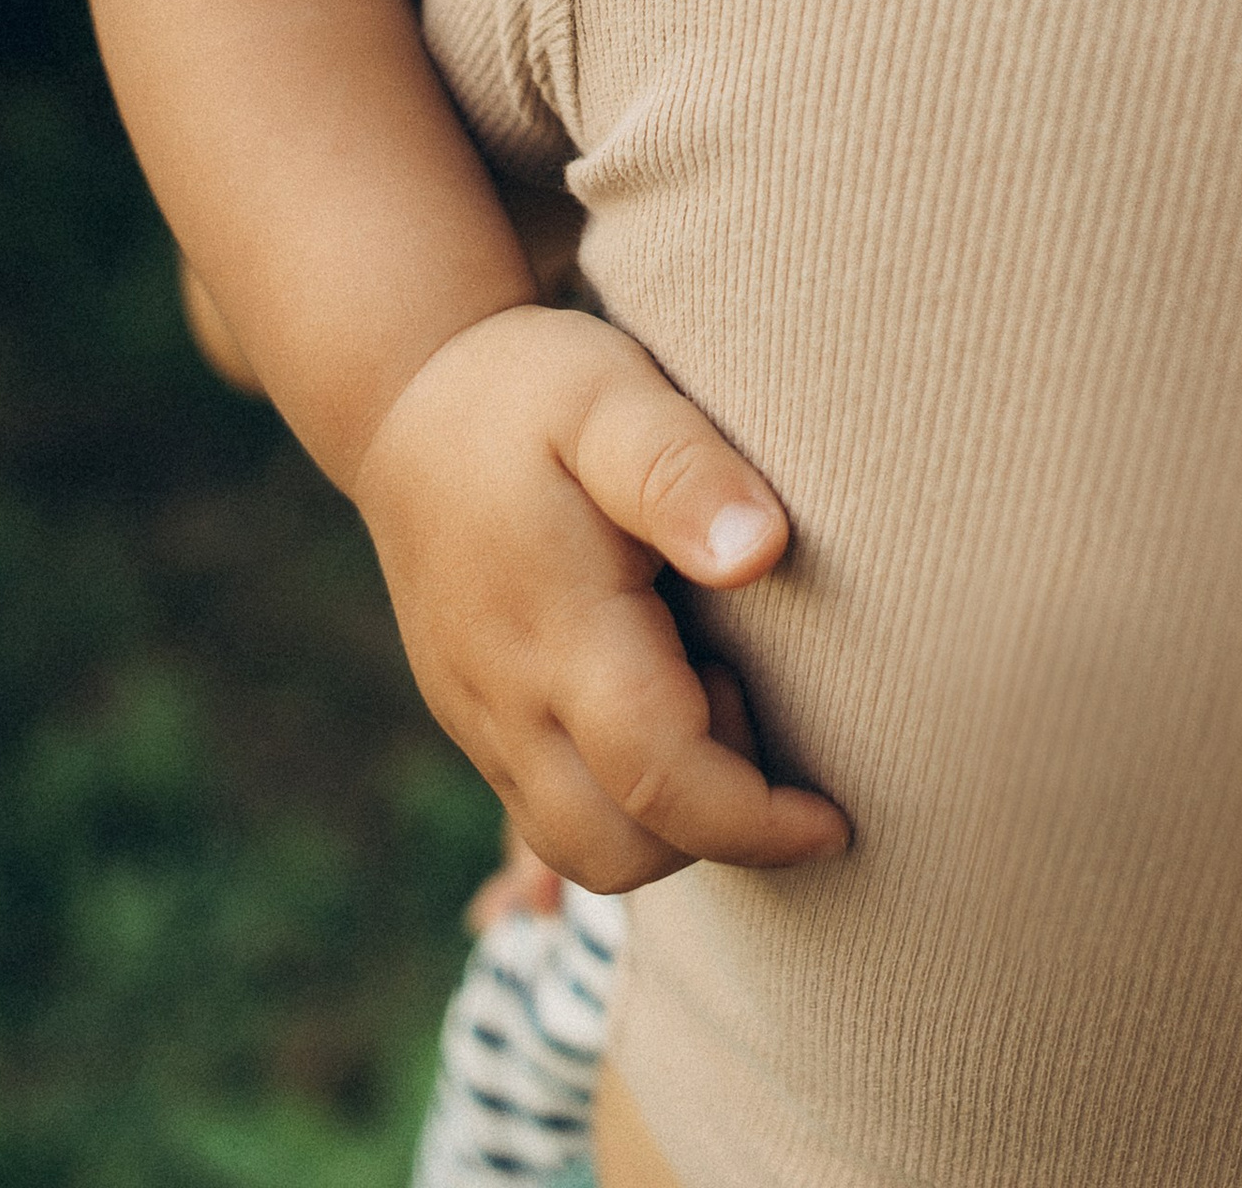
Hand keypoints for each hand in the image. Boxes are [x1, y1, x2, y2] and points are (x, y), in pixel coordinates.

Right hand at [351, 305, 851, 891]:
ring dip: (666, 818)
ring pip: (574, 846)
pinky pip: (546, 813)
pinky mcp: (473, 722)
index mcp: (556, 630)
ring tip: (702, 686)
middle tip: (749, 698)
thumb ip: (683, 471)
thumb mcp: (613, 396)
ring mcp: (479, 721)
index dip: (757, 821)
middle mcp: (506, 700)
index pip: (660, 780)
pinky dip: (620, 802)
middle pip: (615, 849)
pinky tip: (660, 701)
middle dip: (715, 829)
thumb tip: (763, 551)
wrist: (407, 401)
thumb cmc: (532, 391)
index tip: (835, 821)